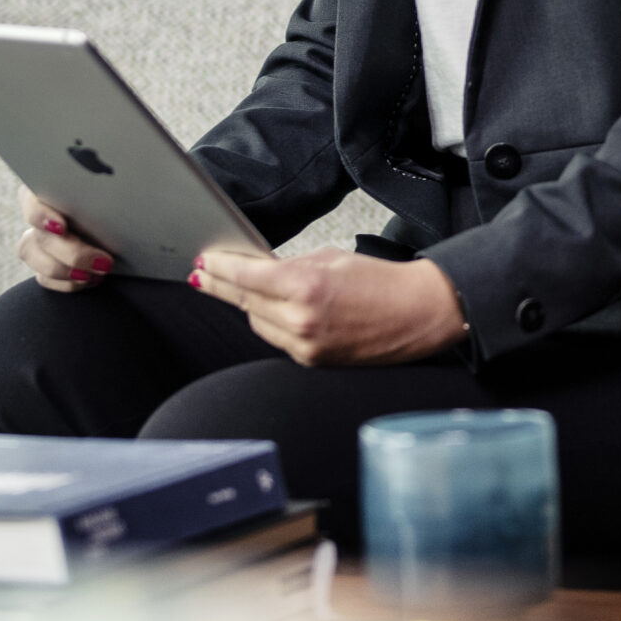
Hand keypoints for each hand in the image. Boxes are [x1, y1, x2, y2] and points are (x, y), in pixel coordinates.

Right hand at [16, 185, 114, 291]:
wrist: (128, 226)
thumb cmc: (122, 201)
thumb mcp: (116, 192)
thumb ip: (109, 186)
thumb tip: (117, 182)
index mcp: (51, 188)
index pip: (31, 198)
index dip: (41, 214)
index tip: (62, 228)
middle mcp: (40, 214)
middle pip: (39, 236)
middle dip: (72, 254)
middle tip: (104, 261)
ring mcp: (37, 240)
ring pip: (34, 258)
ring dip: (66, 272)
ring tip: (98, 274)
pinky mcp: (43, 264)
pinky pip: (44, 278)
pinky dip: (68, 283)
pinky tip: (91, 279)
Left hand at [192, 247, 469, 365]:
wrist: (416, 315)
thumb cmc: (381, 281)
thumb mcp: (332, 258)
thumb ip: (290, 265)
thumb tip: (257, 269)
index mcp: (305, 287)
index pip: (246, 277)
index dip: (220, 269)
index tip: (204, 262)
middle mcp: (300, 320)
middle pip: (243, 302)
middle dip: (223, 286)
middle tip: (205, 273)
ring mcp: (304, 346)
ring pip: (256, 322)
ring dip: (248, 304)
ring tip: (242, 286)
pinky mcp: (311, 362)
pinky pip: (276, 339)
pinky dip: (270, 322)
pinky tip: (271, 308)